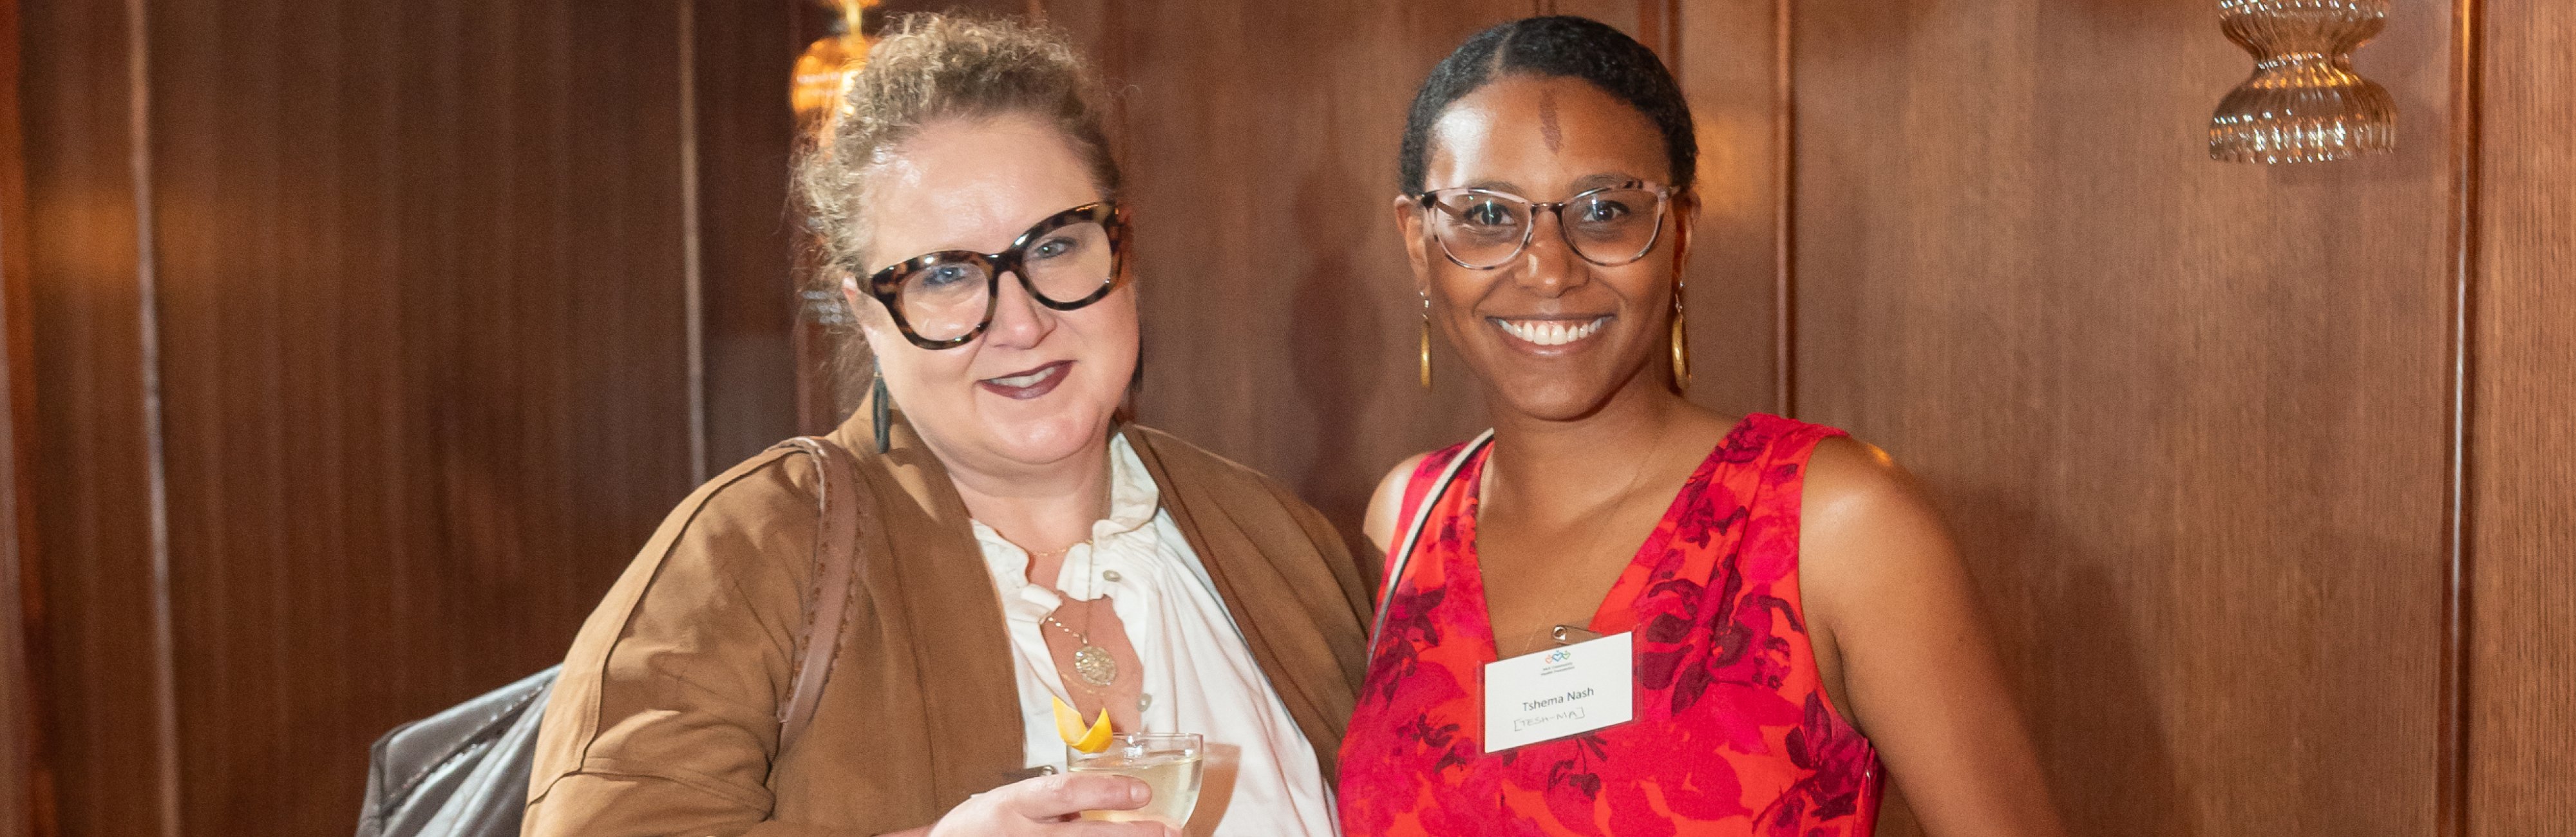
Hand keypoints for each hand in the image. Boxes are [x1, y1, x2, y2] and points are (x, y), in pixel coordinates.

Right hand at [923, 773, 1179, 836]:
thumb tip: (1102, 800)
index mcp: (1012, 805)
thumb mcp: (1008, 803)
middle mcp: (1019, 836)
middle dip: (1131, 835)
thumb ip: (1050, 803)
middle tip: (1168, 830)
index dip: (1106, 791)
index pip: (1064, 792)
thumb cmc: (978, 829)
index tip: (1142, 793)